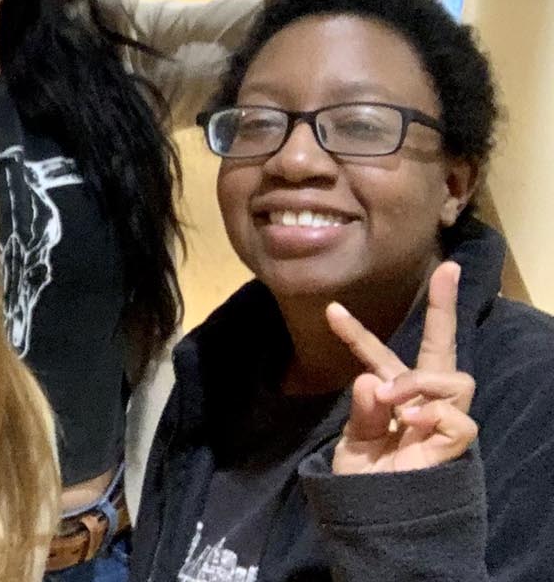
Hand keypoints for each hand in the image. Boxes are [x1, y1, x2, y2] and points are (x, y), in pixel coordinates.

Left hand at [325, 262, 477, 475]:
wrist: (378, 514)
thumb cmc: (367, 478)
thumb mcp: (353, 442)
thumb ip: (361, 412)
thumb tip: (370, 379)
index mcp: (389, 395)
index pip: (378, 356)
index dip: (355, 333)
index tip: (330, 308)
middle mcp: (419, 400)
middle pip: (442, 347)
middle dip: (446, 307)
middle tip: (448, 271)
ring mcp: (440, 419)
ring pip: (453, 379)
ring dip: (419, 382)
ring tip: (393, 400)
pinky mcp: (457, 444)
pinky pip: (456, 417)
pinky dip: (433, 415)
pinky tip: (413, 424)